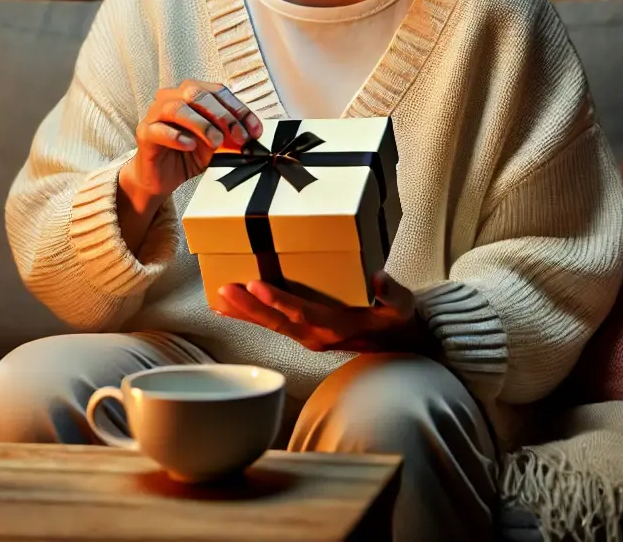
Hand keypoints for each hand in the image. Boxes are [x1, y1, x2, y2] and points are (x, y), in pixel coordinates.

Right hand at [118, 80, 261, 213]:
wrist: (162, 177)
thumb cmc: (187, 153)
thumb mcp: (216, 144)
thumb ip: (232, 136)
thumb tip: (252, 135)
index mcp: (192, 94)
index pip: (218, 91)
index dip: (239, 109)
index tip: (254, 129)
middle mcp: (172, 97)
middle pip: (197, 94)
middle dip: (223, 115)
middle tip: (238, 136)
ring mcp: (155, 114)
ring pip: (177, 108)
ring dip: (202, 124)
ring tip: (215, 141)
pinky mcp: (145, 133)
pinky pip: (159, 129)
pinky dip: (177, 136)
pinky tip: (190, 145)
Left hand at [215, 271, 438, 355]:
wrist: (398, 344)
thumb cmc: (396, 319)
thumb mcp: (402, 305)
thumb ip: (392, 292)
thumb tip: (379, 279)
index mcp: (336, 325)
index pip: (302, 312)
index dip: (278, 300)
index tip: (256, 285)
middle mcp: (316, 335)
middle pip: (277, 321)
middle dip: (248, 306)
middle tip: (224, 289)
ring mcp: (307, 337)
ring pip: (270, 325)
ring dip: (244, 311)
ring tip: (219, 297)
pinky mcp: (303, 334)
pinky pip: (272, 325)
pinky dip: (250, 316)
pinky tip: (228, 309)